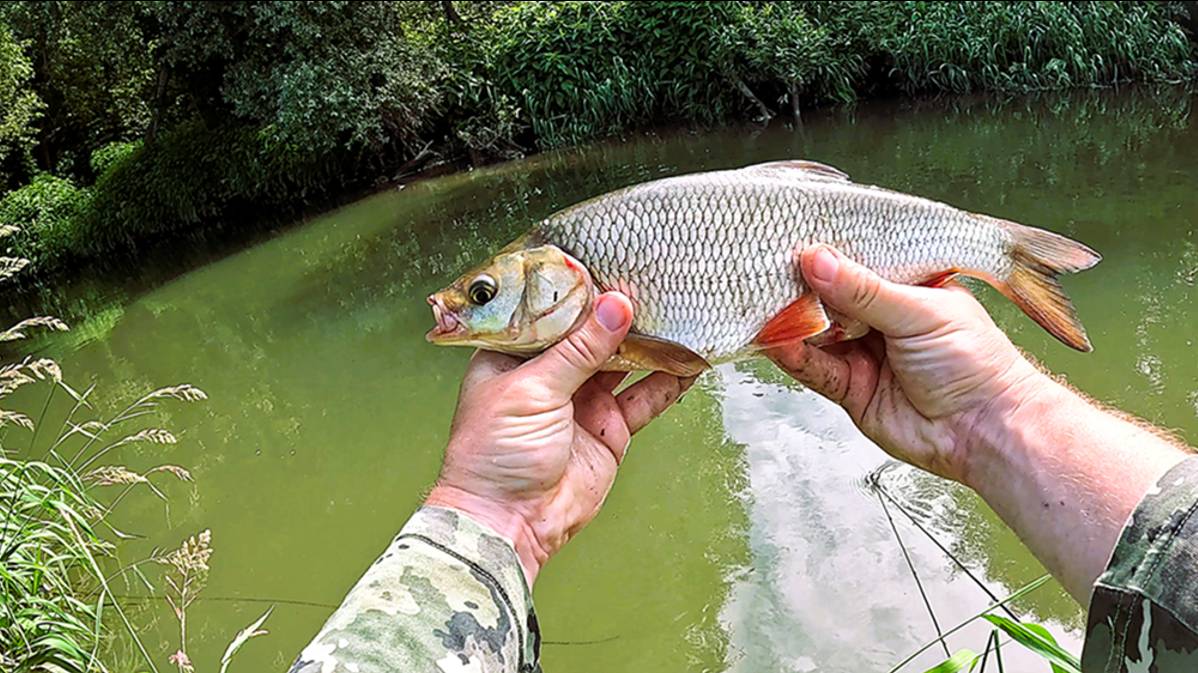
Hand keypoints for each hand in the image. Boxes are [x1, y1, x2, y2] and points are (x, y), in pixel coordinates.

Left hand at [425, 292, 694, 584]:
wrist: (509, 522)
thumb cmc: (495, 451)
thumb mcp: (533, 388)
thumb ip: (579, 347)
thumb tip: (616, 304)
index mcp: (515, 353)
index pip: (552, 309)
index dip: (582, 288)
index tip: (615, 261)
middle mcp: (550, 372)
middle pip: (593, 332)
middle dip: (622, 311)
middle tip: (658, 281)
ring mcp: (583, 400)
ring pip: (625, 361)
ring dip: (652, 341)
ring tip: (682, 311)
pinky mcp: (609, 429)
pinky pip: (644, 398)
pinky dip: (669, 381)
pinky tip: (693, 360)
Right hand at [767, 245, 1046, 483]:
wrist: (987, 431)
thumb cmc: (974, 362)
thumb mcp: (918, 312)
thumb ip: (863, 289)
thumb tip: (817, 260)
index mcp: (906, 287)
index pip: (856, 263)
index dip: (826, 254)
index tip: (791, 242)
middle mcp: (881, 319)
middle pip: (828, 299)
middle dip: (799, 288)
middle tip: (765, 272)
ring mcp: (863, 354)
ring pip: (816, 334)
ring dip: (790, 323)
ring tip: (761, 305)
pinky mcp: (850, 389)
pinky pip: (814, 369)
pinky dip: (793, 357)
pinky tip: (777, 341)